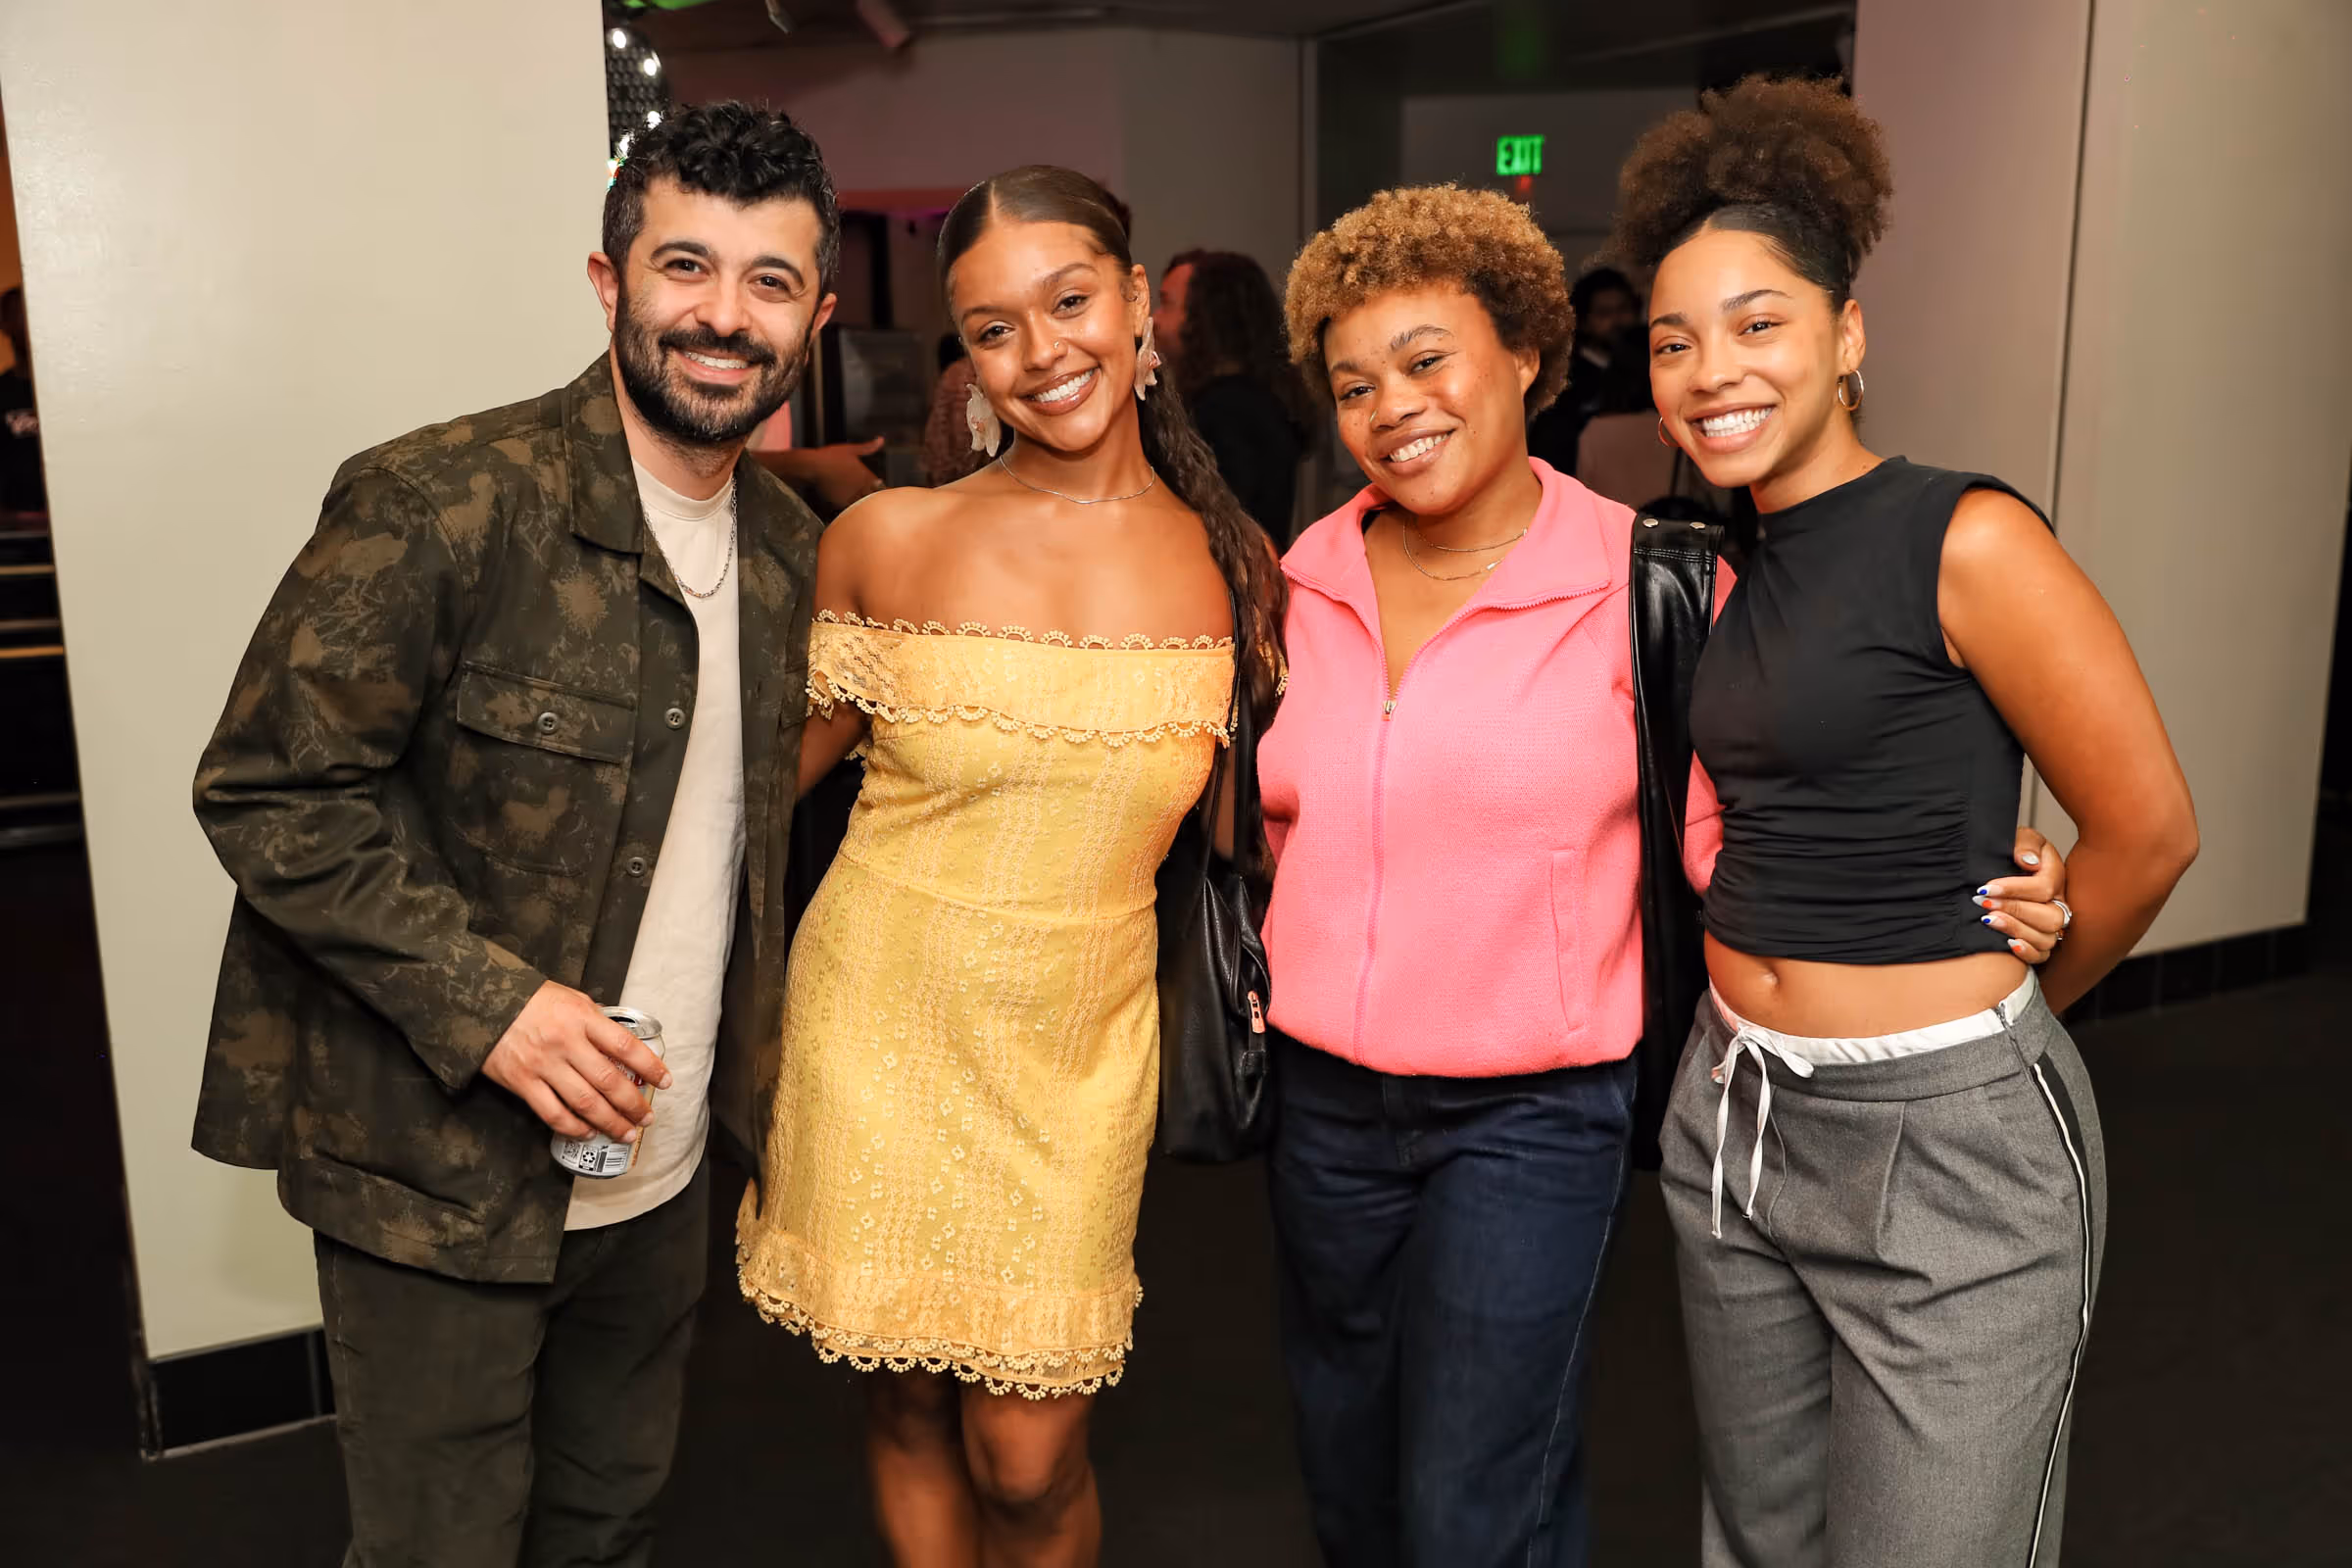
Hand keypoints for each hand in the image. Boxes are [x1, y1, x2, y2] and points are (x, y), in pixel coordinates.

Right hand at [480, 981, 671, 1140]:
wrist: (482, 1000)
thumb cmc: (530, 999)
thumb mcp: (569, 998)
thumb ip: (594, 1020)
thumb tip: (619, 1044)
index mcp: (582, 1017)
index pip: (625, 1045)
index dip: (650, 1066)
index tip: (665, 1081)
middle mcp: (565, 1042)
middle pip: (608, 1081)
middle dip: (633, 1105)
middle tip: (646, 1118)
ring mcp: (543, 1064)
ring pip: (585, 1103)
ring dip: (610, 1122)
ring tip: (625, 1132)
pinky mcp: (522, 1082)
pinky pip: (553, 1113)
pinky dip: (573, 1128)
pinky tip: (587, 1133)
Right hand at [758, 438, 886, 509]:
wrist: (813, 466)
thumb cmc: (830, 456)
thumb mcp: (851, 449)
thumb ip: (867, 447)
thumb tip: (881, 439)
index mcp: (866, 475)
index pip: (881, 487)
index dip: (882, 490)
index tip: (879, 491)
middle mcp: (861, 486)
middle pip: (875, 498)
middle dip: (875, 500)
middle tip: (876, 504)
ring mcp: (851, 495)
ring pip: (864, 505)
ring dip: (865, 507)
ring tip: (865, 510)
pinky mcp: (841, 502)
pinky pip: (850, 510)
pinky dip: (853, 511)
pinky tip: (852, 512)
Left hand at [1974, 827, 2070, 964]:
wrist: (1995, 865)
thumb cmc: (2007, 850)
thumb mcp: (2016, 836)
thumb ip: (2025, 843)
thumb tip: (2028, 862)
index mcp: (2055, 874)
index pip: (2044, 887)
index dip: (2015, 889)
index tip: (1987, 888)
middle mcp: (2057, 902)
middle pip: (2050, 917)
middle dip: (2015, 911)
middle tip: (1984, 904)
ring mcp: (2050, 924)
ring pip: (2047, 938)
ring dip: (2016, 930)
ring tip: (1988, 920)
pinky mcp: (2038, 941)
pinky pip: (2042, 955)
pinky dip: (2026, 952)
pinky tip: (2007, 943)